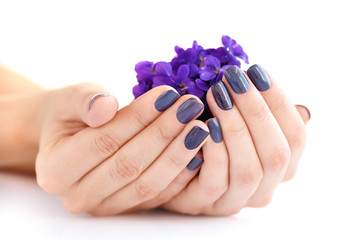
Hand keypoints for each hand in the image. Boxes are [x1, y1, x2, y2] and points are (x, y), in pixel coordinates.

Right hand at [36, 83, 208, 215]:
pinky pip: (157, 196)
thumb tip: (106, 107)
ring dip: (177, 155)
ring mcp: (102, 207)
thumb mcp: (71, 99)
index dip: (138, 118)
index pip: (104, 141)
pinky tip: (197, 151)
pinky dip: (179, 174)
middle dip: (164, 134)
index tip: (168, 95)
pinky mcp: (125, 208)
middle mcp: (76, 195)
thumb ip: (86, 101)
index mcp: (55, 168)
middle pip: (128, 166)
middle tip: (190, 108)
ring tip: (199, 127)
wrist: (71, 137)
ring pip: (147, 185)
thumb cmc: (71, 114)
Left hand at [161, 65, 309, 215]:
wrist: (172, 164)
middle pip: (276, 154)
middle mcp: (265, 187)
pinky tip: (204, 124)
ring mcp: (236, 199)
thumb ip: (264, 118)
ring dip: (234, 127)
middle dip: (256, 111)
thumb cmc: (213, 137)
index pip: (296, 136)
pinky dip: (214, 151)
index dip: (279, 102)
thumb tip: (301, 109)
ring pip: (248, 170)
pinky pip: (216, 181)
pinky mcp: (205, 204)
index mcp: (282, 167)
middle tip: (233, 78)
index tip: (257, 71)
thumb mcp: (241, 124)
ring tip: (216, 94)